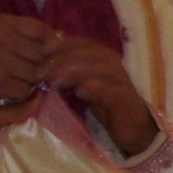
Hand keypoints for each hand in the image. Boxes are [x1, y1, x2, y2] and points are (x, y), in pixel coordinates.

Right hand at [0, 15, 58, 106]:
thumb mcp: (0, 34)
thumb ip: (27, 34)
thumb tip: (62, 36)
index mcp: (1, 23)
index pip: (40, 30)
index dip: (51, 43)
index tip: (49, 53)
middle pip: (41, 54)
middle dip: (43, 65)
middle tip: (37, 70)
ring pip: (35, 73)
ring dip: (33, 80)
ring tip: (23, 78)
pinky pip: (25, 89)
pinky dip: (23, 91)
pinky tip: (12, 87)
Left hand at [44, 38, 156, 155]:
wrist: (131, 129)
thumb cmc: (104, 105)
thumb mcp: (81, 84)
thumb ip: (67, 69)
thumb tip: (45, 52)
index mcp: (101, 57)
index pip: (80, 43)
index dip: (60, 46)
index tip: (41, 54)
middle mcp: (113, 64)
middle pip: (88, 53)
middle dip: (62, 60)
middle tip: (41, 74)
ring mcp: (121, 81)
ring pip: (100, 68)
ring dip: (75, 72)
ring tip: (55, 82)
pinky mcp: (126, 100)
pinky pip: (112, 91)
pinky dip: (96, 89)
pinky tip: (80, 92)